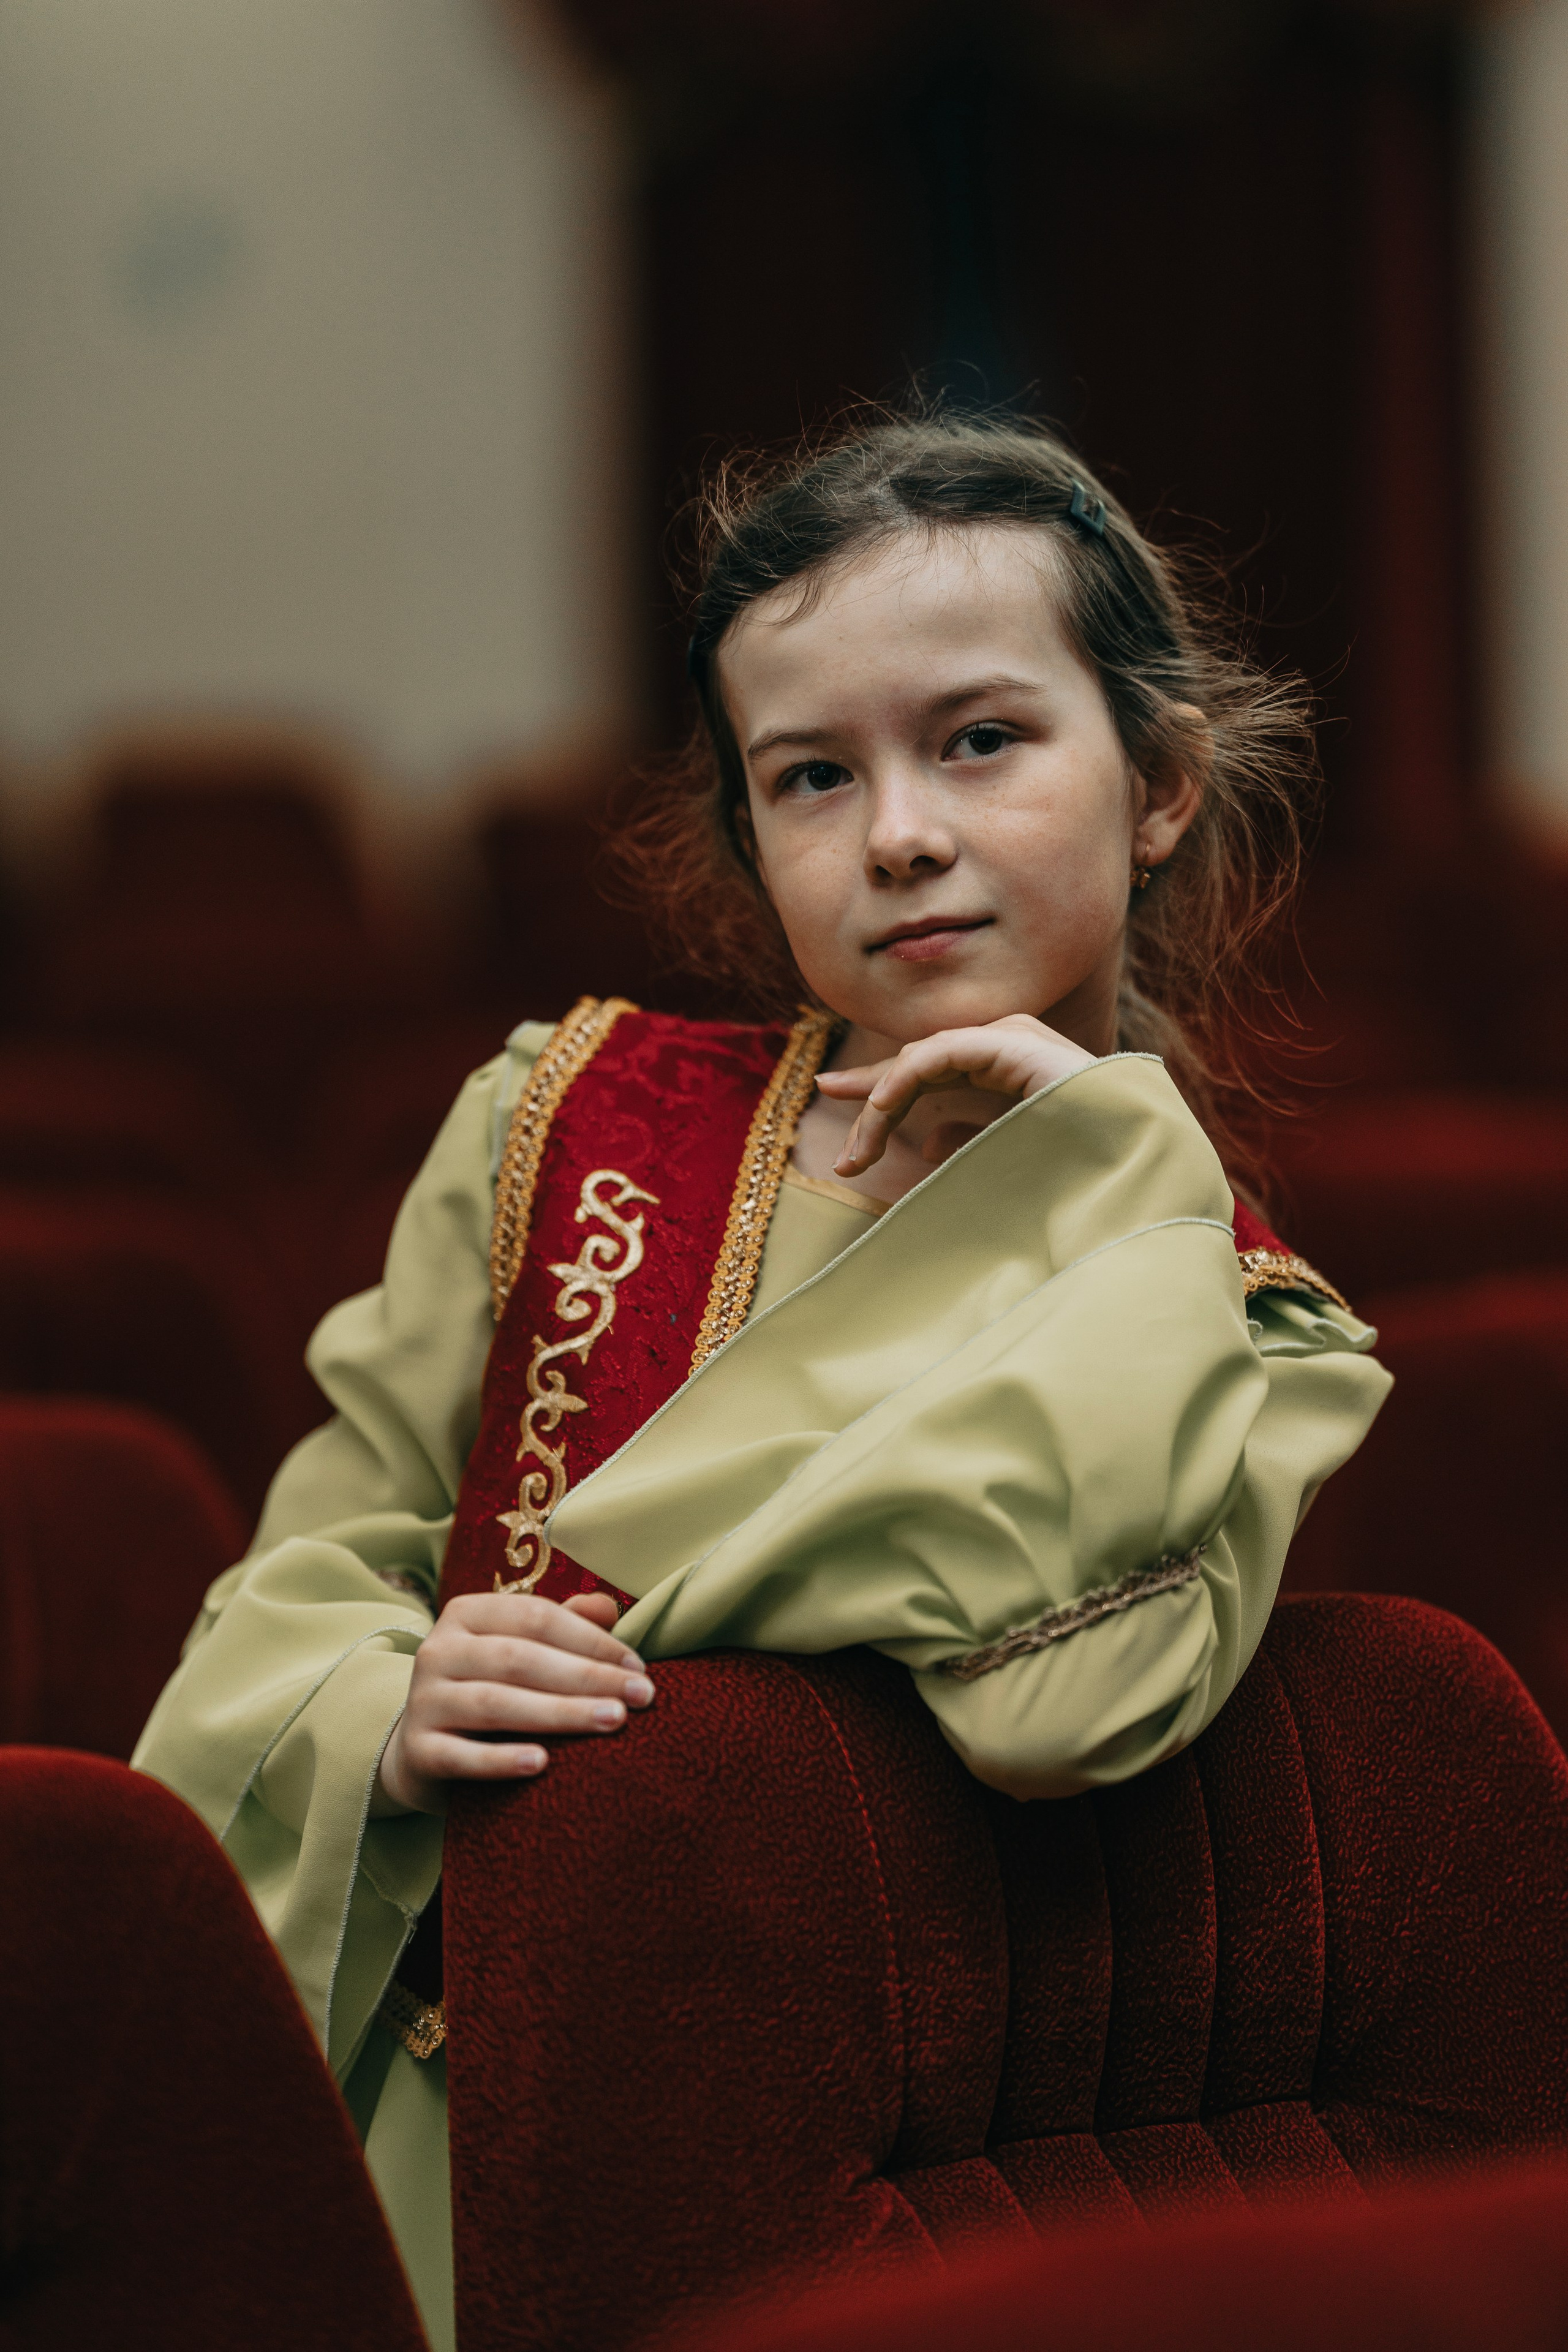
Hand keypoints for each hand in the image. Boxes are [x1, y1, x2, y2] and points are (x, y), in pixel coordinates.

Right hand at [376, 1590, 653, 1815]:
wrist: (422, 1752)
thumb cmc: (489, 1690)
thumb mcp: (520, 1651)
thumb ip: (563, 1626)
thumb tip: (608, 1606)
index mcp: (467, 1614)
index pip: (537, 1618)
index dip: (592, 1640)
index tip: (640, 1668)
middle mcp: (439, 1650)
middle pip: (519, 1658)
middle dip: (587, 1676)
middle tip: (640, 1698)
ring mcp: (423, 1701)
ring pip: (495, 1704)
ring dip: (558, 1713)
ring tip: (612, 1722)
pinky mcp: (417, 1751)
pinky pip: (460, 1755)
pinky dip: (500, 1760)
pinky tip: (541, 1764)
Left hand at [816, 1013, 1094, 1177]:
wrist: (1133, 1166)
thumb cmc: (1080, 1167)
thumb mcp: (1006, 1154)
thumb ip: (969, 1141)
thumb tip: (924, 1142)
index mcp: (1007, 1069)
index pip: (932, 1073)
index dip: (881, 1093)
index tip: (842, 1115)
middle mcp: (1007, 1046)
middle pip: (919, 1063)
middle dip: (871, 1091)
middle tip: (830, 1111)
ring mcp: (1011, 1039)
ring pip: (922, 1060)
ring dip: (881, 1104)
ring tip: (858, 1153)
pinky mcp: (1012, 1043)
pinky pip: (940, 1053)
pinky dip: (904, 1080)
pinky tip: (881, 1109)